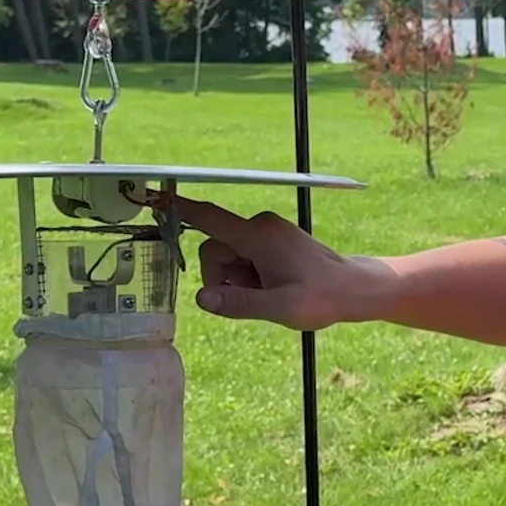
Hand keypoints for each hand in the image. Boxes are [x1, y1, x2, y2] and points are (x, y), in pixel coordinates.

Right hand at [168, 194, 385, 329]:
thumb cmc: (322, 297)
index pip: (208, 217)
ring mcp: (268, 232)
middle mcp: (260, 226)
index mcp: (258, 235)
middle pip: (215, 248)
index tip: (151, 198)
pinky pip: (244, 258)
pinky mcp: (273, 241)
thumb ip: (239, 303)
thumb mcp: (280, 307)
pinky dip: (249, 276)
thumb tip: (202, 299)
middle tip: (255, 297)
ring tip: (269, 293)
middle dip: (223, 277)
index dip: (178, 209)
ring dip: (238, 280)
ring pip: (229, 256)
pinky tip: (273, 288)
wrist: (355, 289)